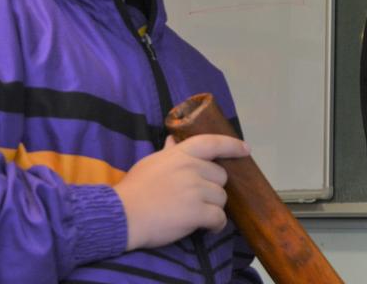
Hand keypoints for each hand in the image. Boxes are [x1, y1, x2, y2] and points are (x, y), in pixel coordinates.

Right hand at [114, 134, 249, 250]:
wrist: (120, 215)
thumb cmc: (134, 189)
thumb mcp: (151, 163)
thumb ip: (168, 152)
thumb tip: (174, 140)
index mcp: (181, 154)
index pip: (213, 143)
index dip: (232, 145)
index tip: (246, 149)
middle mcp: (192, 168)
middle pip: (221, 177)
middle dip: (214, 188)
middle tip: (200, 198)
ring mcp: (195, 190)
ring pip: (221, 198)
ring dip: (214, 207)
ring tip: (199, 214)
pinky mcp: (196, 212)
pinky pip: (219, 218)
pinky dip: (217, 225)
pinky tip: (209, 228)